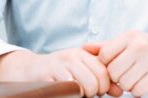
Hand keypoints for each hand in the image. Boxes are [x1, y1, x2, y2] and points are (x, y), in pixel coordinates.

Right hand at [0, 48, 116, 97]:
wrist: (28, 70)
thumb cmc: (59, 72)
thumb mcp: (80, 70)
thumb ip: (101, 78)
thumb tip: (119, 91)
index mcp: (83, 53)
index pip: (105, 72)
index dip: (105, 87)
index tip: (97, 91)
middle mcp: (72, 56)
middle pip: (96, 81)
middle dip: (94, 93)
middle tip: (85, 94)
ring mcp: (60, 65)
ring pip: (84, 86)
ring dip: (82, 95)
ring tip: (76, 93)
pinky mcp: (48, 76)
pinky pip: (68, 89)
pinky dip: (70, 94)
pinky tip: (65, 92)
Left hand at [87, 30, 147, 96]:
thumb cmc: (147, 48)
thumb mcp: (128, 42)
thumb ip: (105, 46)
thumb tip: (83, 48)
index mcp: (129, 37)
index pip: (104, 55)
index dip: (105, 65)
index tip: (111, 66)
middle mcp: (139, 46)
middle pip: (113, 72)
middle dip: (116, 77)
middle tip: (123, 74)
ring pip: (124, 83)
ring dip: (126, 85)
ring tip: (133, 77)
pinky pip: (137, 90)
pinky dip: (137, 90)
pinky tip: (142, 82)